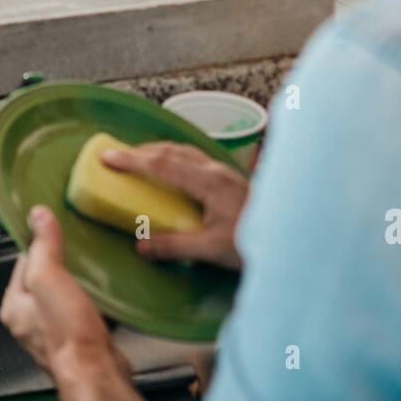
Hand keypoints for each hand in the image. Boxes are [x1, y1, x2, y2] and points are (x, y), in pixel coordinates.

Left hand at [0, 206, 150, 400]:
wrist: (96, 372)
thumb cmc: (68, 334)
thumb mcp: (49, 278)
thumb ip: (43, 246)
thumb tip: (38, 216)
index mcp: (14, 306)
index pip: (23, 261)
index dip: (41, 244)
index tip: (56, 230)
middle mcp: (30, 321)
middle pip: (45, 279)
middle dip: (63, 264)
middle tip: (79, 250)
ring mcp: (54, 331)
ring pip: (65, 295)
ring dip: (80, 283)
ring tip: (93, 270)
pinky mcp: (79, 339)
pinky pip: (84, 312)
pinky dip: (93, 301)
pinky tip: (105, 295)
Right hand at [102, 142, 248, 270]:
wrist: (292, 236)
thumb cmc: (254, 242)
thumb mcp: (210, 249)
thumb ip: (173, 246)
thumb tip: (140, 245)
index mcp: (207, 182)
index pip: (162, 165)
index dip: (132, 160)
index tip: (108, 158)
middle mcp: (216, 170)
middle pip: (172, 152)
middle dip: (141, 151)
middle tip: (117, 156)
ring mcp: (225, 172)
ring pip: (185, 152)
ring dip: (158, 152)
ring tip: (139, 159)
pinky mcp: (231, 179)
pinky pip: (195, 158)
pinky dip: (174, 158)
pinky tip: (174, 170)